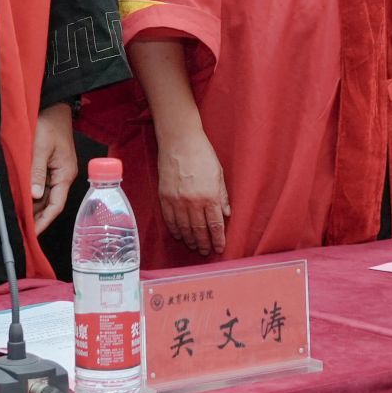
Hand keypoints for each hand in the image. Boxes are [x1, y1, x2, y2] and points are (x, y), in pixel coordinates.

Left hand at [28, 104, 77, 233]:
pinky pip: (42, 186)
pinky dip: (33, 195)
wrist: (53, 105)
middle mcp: (63, 176)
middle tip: (21, 230)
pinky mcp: (50, 166)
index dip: (43, 221)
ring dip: (34, 207)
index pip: (55, 205)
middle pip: (50, 203)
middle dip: (37, 217)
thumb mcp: (39, 147)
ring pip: (45, 196)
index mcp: (65, 173)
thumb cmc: (48, 122)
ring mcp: (57, 171)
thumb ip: (36, 172)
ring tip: (19, 219)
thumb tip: (34, 196)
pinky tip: (22, 200)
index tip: (31, 233)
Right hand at [155, 124, 228, 257]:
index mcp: (210, 196)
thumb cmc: (202, 154)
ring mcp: (177, 201)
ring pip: (184, 228)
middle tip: (205, 251)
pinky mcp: (164, 197)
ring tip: (193, 246)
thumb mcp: (218, 173)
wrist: (179, 141)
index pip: (215, 225)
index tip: (219, 248)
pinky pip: (170, 220)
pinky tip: (179, 234)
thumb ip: (222, 196)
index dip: (217, 239)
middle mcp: (193, 202)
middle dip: (203, 243)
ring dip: (189, 239)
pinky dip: (175, 230)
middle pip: (199, 230)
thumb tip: (226, 214)